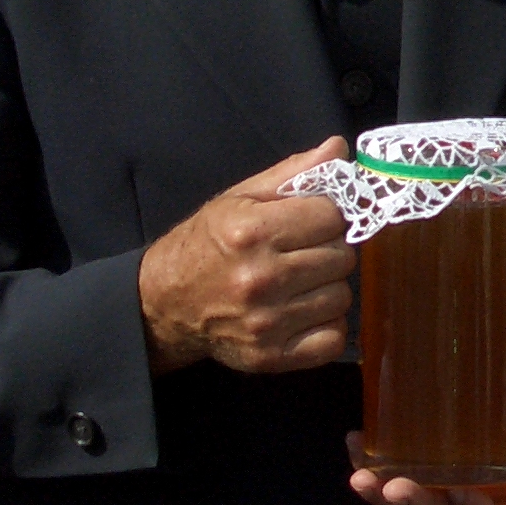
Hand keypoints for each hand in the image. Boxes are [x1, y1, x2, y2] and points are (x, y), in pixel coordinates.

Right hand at [137, 139, 355, 375]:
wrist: (163, 304)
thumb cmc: (207, 243)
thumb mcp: (240, 198)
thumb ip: (292, 173)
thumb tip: (339, 148)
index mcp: (252, 232)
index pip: (332, 216)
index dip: (329, 215)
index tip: (313, 220)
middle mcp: (260, 278)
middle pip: (342, 257)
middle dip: (330, 249)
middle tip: (305, 252)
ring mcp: (266, 322)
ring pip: (341, 297)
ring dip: (328, 287)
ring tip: (300, 281)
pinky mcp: (270, 356)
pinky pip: (332, 340)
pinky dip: (326, 326)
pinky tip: (304, 311)